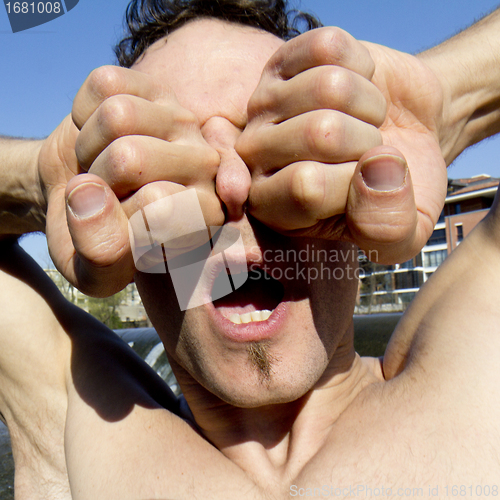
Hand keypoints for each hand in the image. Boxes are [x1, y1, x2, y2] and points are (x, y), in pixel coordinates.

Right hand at [42, 66, 222, 295]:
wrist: (77, 194)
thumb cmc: (94, 234)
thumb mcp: (92, 267)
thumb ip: (100, 253)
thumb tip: (92, 193)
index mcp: (204, 218)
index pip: (160, 209)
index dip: (117, 220)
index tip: (120, 231)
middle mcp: (207, 167)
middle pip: (129, 158)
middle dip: (98, 178)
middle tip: (107, 194)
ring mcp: (184, 122)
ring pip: (117, 116)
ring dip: (89, 146)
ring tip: (102, 166)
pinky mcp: (155, 88)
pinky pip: (103, 86)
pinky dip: (82, 113)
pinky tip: (100, 136)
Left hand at [236, 28, 446, 263]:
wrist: (408, 133)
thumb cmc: (396, 187)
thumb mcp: (406, 228)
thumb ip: (388, 227)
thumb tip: (373, 169)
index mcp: (274, 207)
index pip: (308, 188)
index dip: (358, 184)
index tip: (367, 187)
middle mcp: (255, 157)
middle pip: (319, 134)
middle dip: (367, 140)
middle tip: (369, 150)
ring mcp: (265, 104)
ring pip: (329, 88)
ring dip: (369, 105)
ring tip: (365, 122)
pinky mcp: (284, 61)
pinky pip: (331, 48)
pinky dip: (363, 66)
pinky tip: (358, 88)